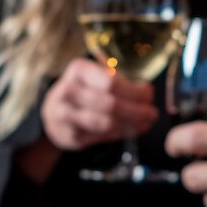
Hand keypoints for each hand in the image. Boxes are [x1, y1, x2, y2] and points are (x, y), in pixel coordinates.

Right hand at [41, 57, 157, 151]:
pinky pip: (102, 136)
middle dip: (137, 110)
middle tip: (152, 112)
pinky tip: (133, 130)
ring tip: (146, 122)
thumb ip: (116, 78)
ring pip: (107, 123)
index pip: (112, 82)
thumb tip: (145, 90)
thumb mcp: (93, 75)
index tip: (149, 94)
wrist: (53, 113)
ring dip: (132, 124)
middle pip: (111, 104)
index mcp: (78, 70)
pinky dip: (121, 134)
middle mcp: (68, 91)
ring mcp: (66, 115)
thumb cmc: (82, 90)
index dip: (134, 91)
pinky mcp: (71, 136)